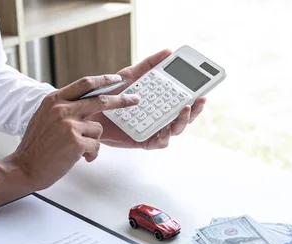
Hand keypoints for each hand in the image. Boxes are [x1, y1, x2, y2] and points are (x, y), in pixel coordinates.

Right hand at [0, 75, 138, 206]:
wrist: (24, 167)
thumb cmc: (36, 146)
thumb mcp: (45, 117)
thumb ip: (64, 108)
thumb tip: (87, 104)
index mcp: (54, 100)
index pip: (84, 84)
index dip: (103, 80)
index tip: (117, 79)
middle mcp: (62, 109)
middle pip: (100, 100)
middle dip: (121, 100)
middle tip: (134, 100)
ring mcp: (69, 125)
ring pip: (98, 129)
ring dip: (93, 141)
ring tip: (76, 150)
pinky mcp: (76, 142)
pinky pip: (96, 146)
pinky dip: (91, 154)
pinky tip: (78, 158)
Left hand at [86, 49, 206, 148]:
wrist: (87, 111)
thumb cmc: (108, 95)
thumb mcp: (130, 75)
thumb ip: (149, 64)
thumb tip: (168, 51)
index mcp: (160, 103)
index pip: (182, 100)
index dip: (195, 96)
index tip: (204, 88)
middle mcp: (159, 117)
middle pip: (184, 116)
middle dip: (195, 109)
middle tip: (200, 98)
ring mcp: (152, 129)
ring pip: (175, 130)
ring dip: (183, 120)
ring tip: (184, 108)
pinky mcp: (142, 141)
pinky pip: (158, 142)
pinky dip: (164, 136)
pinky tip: (165, 128)